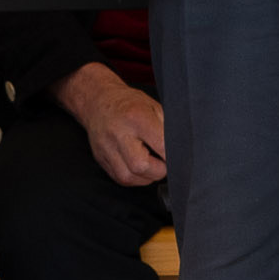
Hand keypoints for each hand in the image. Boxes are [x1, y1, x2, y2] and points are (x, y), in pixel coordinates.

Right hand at [55, 62, 167, 186]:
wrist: (98, 101)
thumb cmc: (129, 103)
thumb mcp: (153, 106)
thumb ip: (166, 127)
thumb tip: (180, 148)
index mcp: (136, 116)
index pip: (160, 145)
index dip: (172, 155)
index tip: (178, 157)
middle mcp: (118, 133)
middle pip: (140, 165)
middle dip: (158, 170)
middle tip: (164, 163)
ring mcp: (106, 147)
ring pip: (128, 176)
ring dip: (146, 177)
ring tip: (152, 166)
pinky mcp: (100, 158)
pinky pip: (120, 178)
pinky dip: (134, 178)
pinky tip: (140, 168)